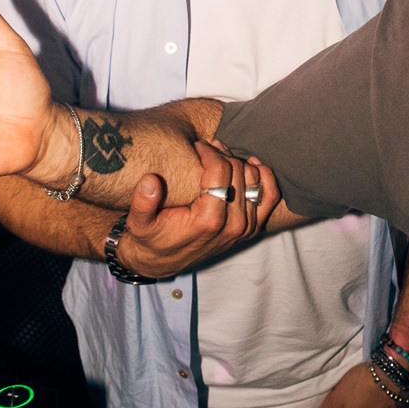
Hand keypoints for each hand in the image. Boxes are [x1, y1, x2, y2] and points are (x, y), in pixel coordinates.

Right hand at [116, 140, 280, 276]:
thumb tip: (151, 180)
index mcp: (208, 220)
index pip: (220, 171)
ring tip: (220, 156)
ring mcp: (246, 227)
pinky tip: (250, 165)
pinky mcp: (252, 228)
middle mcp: (233, 225)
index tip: (197, 146)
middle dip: (222, 154)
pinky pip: (270, 196)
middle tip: (206, 149)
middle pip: (238, 171)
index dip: (208, 152)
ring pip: (255, 178)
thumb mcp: (138, 223)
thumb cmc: (152, 237)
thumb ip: (142, 203)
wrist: (163, 261)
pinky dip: (264, 177)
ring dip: (239, 162)